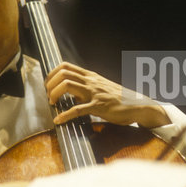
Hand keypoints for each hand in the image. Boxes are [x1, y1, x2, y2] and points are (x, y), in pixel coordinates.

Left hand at [45, 62, 170, 127]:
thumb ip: (85, 89)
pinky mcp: (99, 107)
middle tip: (49, 96)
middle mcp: (91, 81)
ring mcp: (94, 93)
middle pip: (63, 73)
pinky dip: (65, 115)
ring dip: (54, 94)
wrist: (138, 105)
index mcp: (90, 76)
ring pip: (67, 85)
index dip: (52, 74)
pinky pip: (78, 109)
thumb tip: (69, 94)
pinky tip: (59, 120)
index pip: (65, 66)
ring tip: (52, 104)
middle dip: (50, 84)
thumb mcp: (100, 88)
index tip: (47, 85)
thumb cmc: (119, 99)